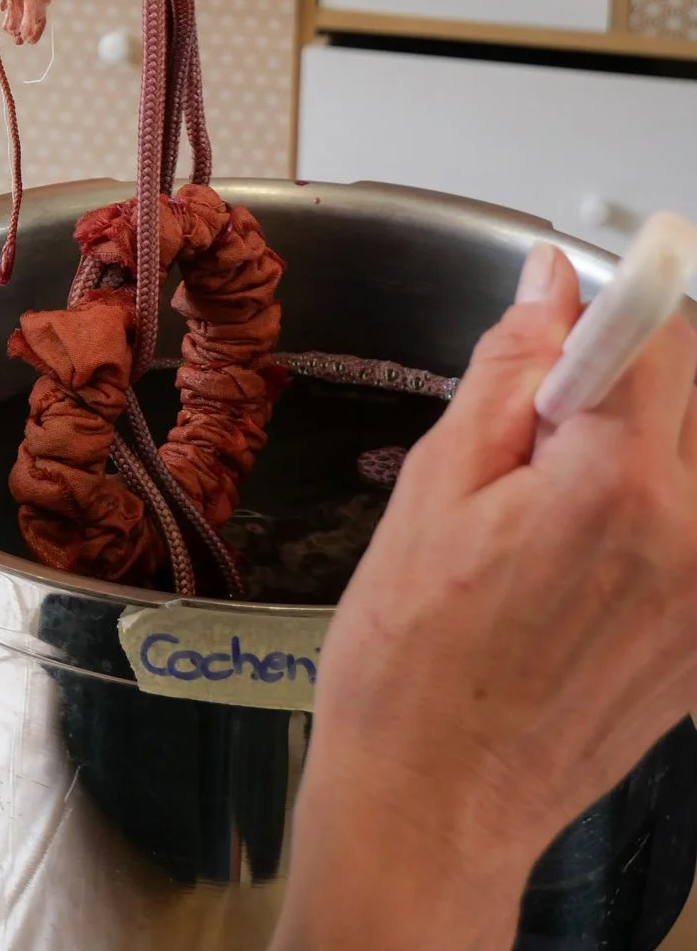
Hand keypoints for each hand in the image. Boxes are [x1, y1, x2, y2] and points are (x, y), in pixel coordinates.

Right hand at [272, 244, 696, 950]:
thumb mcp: (437, 487)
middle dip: (636, 372)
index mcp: (617, 488)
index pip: (662, 336)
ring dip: (650, 441)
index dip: (624, 295)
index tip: (606, 274)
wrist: (435, 804)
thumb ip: (508, 374)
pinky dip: (658, 507)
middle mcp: (694, 539)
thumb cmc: (410, 658)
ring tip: (563, 492)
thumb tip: (549, 288)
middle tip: (550, 415)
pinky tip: (582, 554)